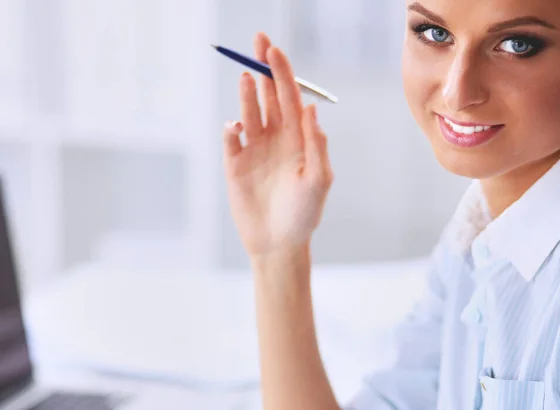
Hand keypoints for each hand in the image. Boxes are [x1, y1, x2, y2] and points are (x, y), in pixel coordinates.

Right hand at [222, 32, 333, 257]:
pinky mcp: (234, 164)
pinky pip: (230, 139)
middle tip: (258, 41)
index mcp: (298, 138)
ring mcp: (254, 149)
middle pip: (268, 95)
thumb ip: (316, 144)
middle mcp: (276, 138)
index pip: (290, 97)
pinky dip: (231, 129)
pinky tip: (236, 128)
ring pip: (249, 112)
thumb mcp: (319, 180)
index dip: (283, 73)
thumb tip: (311, 107)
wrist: (278, 243)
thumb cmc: (304, 214)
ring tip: (247, 77)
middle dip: (264, 68)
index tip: (274, 50)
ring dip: (247, 94)